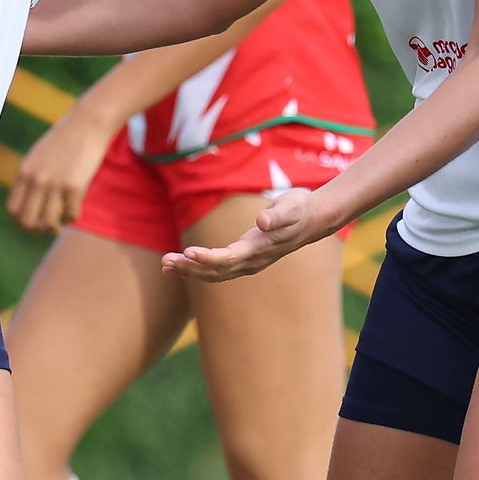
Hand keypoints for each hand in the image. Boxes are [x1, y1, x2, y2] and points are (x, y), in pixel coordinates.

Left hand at [6, 112, 117, 233]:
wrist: (87, 124)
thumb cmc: (64, 139)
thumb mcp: (38, 156)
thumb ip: (30, 176)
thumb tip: (28, 202)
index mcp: (24, 172)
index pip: (12, 209)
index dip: (20, 222)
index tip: (30, 223)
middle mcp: (36, 180)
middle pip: (27, 220)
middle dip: (36, 229)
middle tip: (46, 227)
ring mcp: (55, 184)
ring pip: (48, 222)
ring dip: (54, 227)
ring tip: (60, 223)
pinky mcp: (74, 186)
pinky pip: (71, 215)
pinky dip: (73, 217)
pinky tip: (76, 210)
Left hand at [164, 187, 336, 283]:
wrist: (313, 220)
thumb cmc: (300, 208)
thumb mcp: (292, 205)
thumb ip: (278, 213)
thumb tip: (262, 221)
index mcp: (260, 248)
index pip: (230, 258)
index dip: (208, 258)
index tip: (188, 253)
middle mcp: (253, 261)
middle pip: (217, 271)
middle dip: (190, 268)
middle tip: (165, 262)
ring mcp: (249, 263)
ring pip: (215, 274)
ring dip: (190, 271)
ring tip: (165, 265)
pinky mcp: (245, 260)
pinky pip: (218, 270)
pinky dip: (198, 269)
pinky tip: (181, 264)